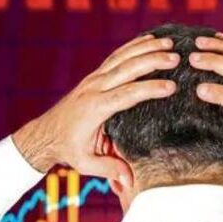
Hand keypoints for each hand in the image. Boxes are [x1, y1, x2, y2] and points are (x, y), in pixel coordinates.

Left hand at [12, 33, 179, 184]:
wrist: (46, 134)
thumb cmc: (69, 150)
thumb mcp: (86, 164)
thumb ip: (108, 169)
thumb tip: (128, 182)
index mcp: (95, 108)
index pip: (127, 95)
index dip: (150, 89)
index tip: (172, 87)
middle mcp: (94, 89)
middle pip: (126, 69)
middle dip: (152, 61)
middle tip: (176, 58)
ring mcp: (94, 79)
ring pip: (122, 58)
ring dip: (146, 48)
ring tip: (169, 43)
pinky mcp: (95, 76)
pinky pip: (116, 56)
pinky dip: (133, 46)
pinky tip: (150, 39)